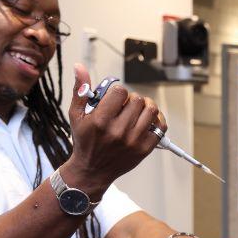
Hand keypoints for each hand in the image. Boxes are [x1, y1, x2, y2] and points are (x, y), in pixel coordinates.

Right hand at [63, 64, 165, 194]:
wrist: (92, 170)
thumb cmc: (84, 141)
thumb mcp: (76, 115)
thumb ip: (80, 90)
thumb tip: (80, 67)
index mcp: (100, 121)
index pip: (120, 91)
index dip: (118, 91)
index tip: (115, 98)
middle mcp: (118, 131)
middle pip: (137, 99)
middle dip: (131, 98)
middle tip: (125, 105)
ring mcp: (133, 141)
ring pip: (151, 110)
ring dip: (145, 106)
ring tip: (137, 111)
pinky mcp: (144, 149)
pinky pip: (160, 127)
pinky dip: (157, 120)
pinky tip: (147, 120)